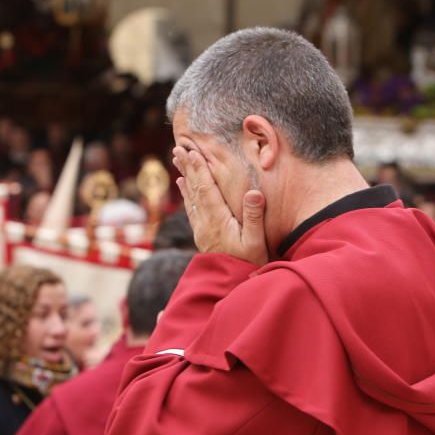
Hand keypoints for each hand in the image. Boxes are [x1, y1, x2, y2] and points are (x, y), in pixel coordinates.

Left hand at [173, 146, 267, 264]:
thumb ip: (254, 217)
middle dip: (188, 167)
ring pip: (190, 197)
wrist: (230, 285)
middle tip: (178, 148)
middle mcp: (205, 222)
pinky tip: (183, 185)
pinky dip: (186, 193)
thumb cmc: (248, 263)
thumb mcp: (256, 241)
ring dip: (185, 176)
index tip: (192, 152)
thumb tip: (254, 192)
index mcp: (218, 220)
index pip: (206, 189)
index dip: (199, 169)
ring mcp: (201, 228)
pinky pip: (191, 208)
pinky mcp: (201, 234)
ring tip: (178, 161)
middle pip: (194, 189)